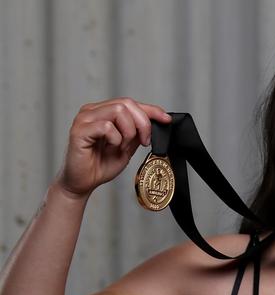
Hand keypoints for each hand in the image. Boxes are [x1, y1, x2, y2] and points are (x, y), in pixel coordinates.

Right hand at [54, 98, 171, 198]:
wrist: (83, 183)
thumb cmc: (101, 165)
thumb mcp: (127, 146)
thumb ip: (136, 132)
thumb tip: (155, 121)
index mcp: (103, 112)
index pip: (130, 103)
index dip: (151, 109)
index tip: (166, 120)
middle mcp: (92, 111)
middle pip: (126, 103)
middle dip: (142, 123)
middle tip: (144, 141)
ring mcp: (84, 119)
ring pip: (118, 111)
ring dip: (128, 131)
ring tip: (123, 146)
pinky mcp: (79, 131)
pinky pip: (106, 126)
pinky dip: (116, 138)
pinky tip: (112, 148)